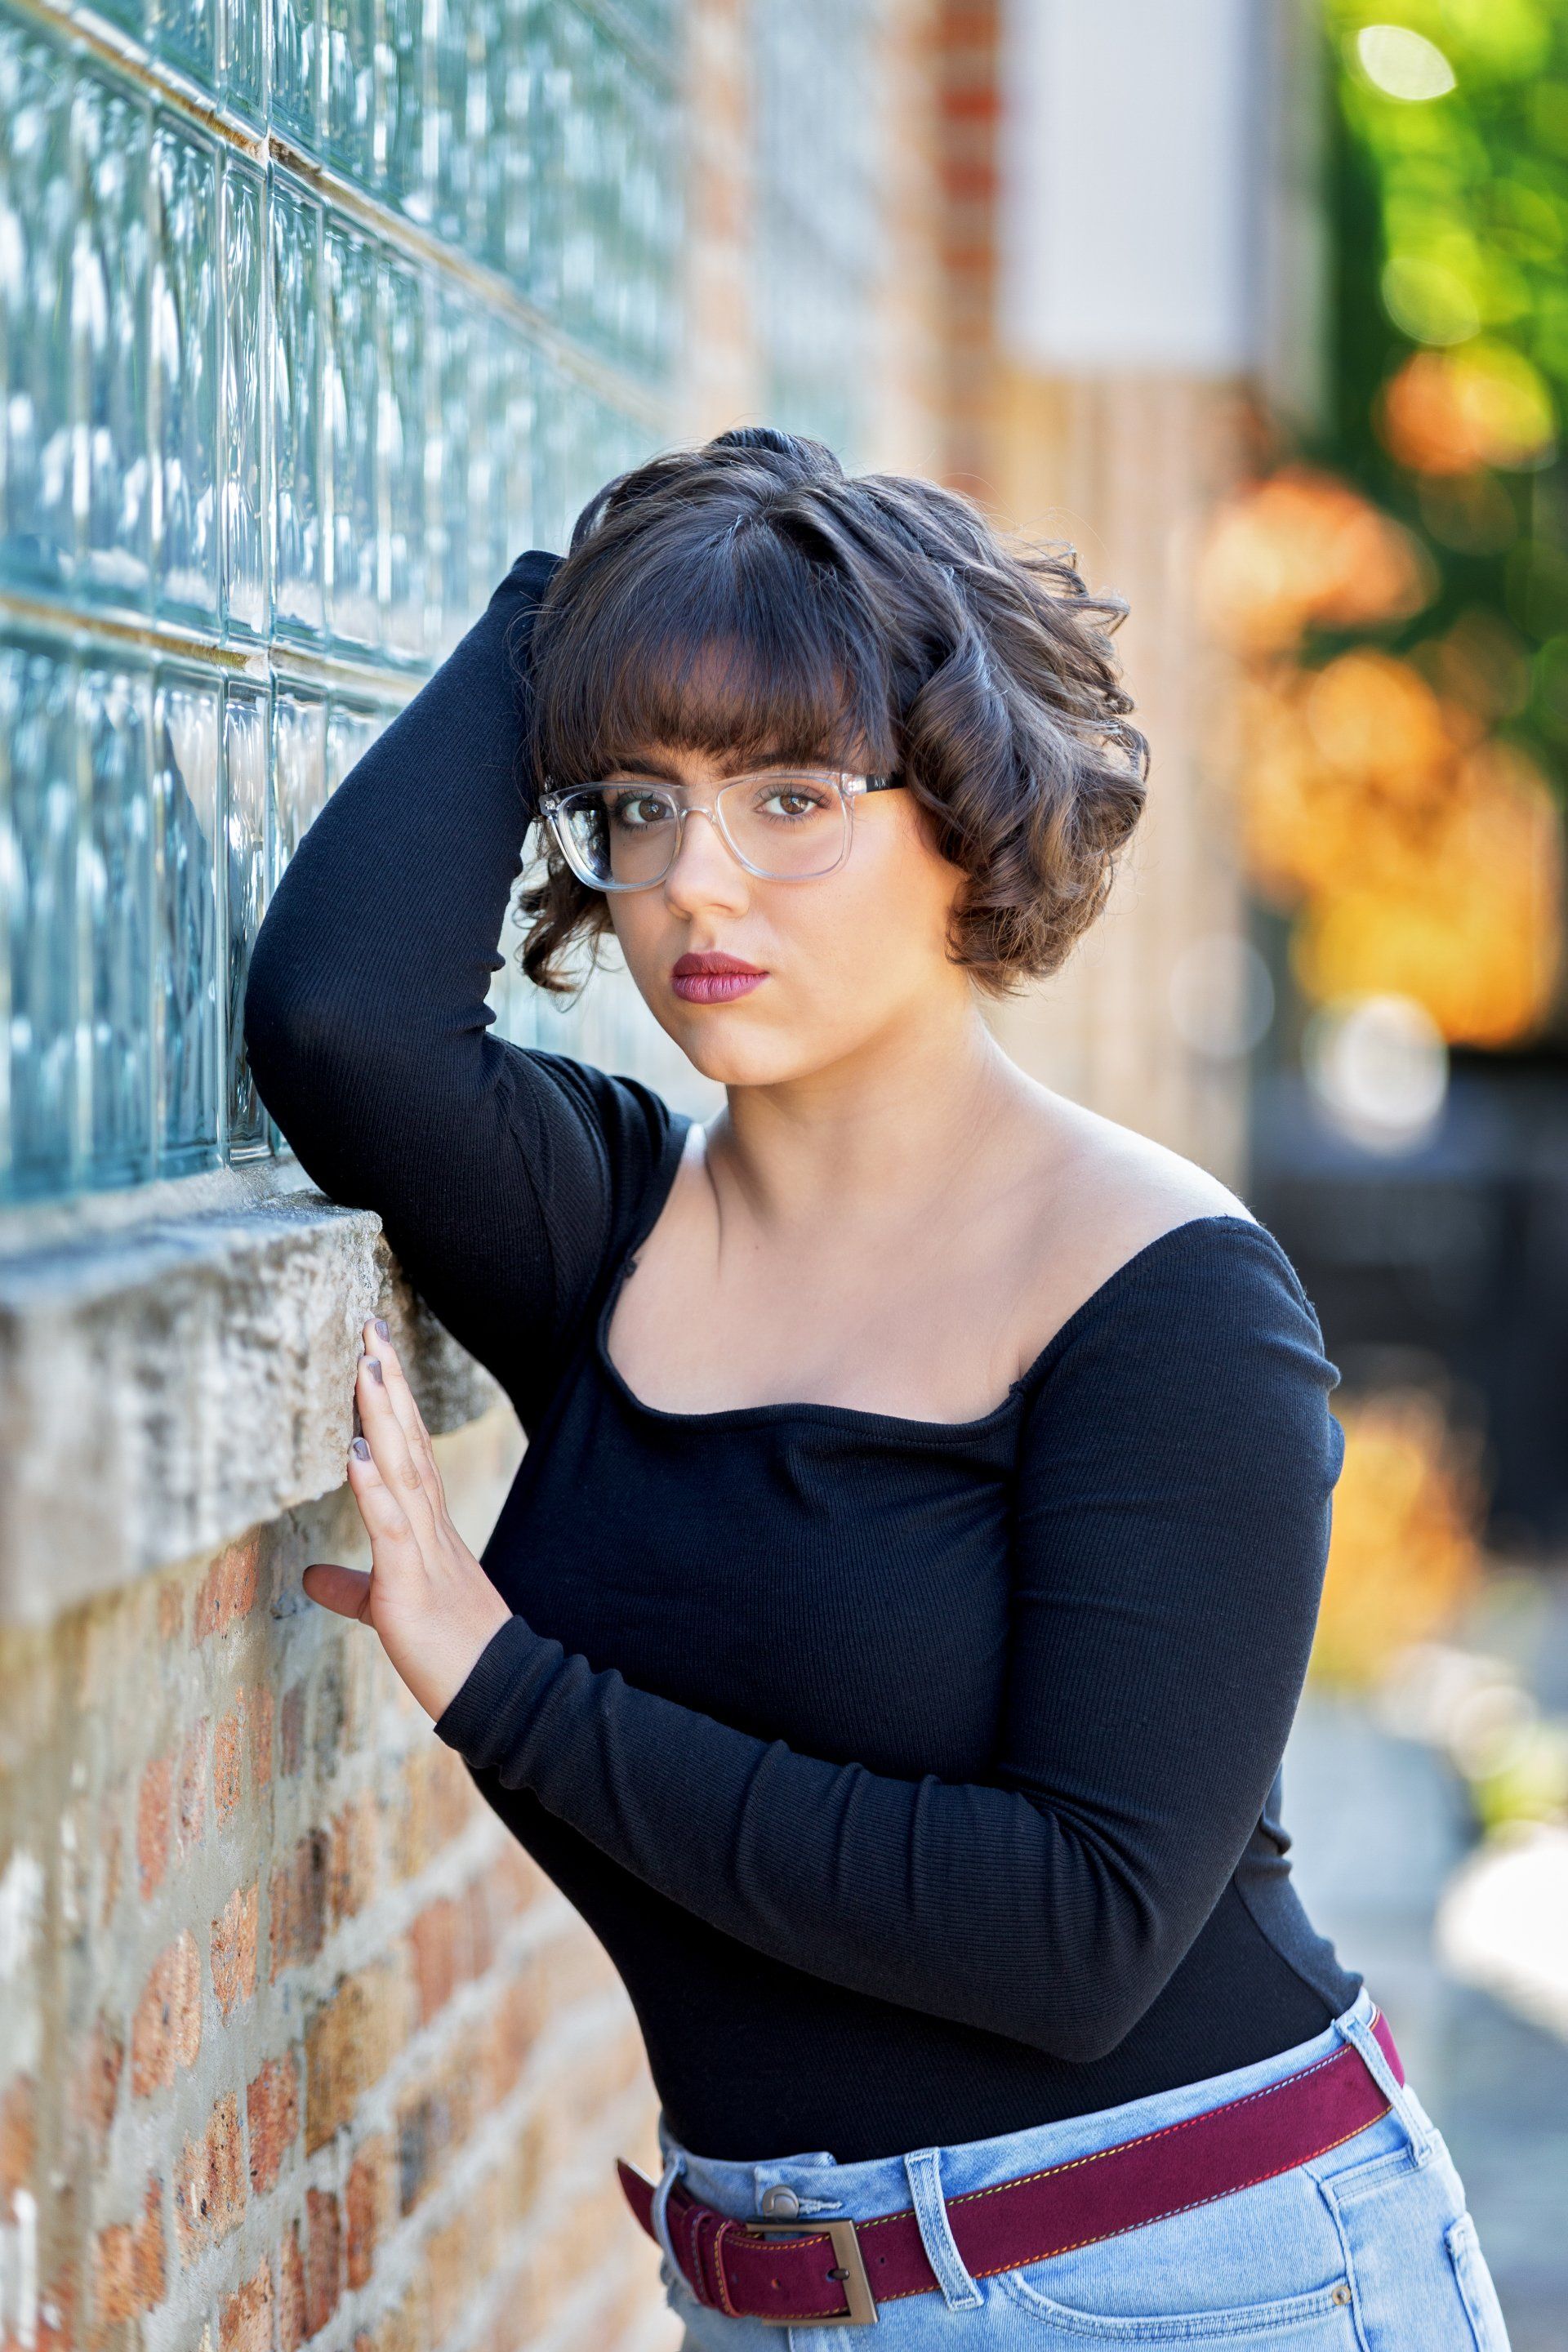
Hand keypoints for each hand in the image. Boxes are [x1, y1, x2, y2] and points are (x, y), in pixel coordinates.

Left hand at [303, 1318, 512, 1720]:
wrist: (498, 1694)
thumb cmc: (451, 1652)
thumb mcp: (389, 1608)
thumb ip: (352, 1588)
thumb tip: (310, 1576)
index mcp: (427, 1529)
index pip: (409, 1450)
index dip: (391, 1402)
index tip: (376, 1353)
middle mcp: (430, 1527)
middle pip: (408, 1442)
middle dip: (388, 1385)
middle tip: (371, 1330)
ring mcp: (424, 1551)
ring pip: (403, 1470)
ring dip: (383, 1417)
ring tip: (365, 1365)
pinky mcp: (410, 1584)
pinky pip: (391, 1528)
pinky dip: (372, 1487)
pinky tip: (355, 1453)